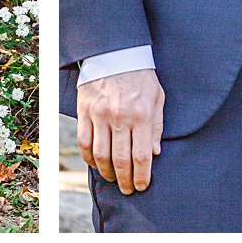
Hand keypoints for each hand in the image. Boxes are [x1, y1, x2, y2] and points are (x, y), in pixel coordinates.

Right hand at [77, 68, 164, 194]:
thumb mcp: (157, 98)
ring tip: (113, 178)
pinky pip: (84, 142)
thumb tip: (155, 153)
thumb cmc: (140, 77)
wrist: (115, 53)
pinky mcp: (85, 111)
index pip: (141, 155)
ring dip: (107, 172)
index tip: (142, 186)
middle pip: (120, 159)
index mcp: (141, 114)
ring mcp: (100, 114)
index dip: (142, 176)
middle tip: (127, 189)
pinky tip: (96, 164)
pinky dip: (89, 158)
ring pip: (101, 154)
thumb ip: (156, 126)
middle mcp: (120, 116)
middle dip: (125, 180)